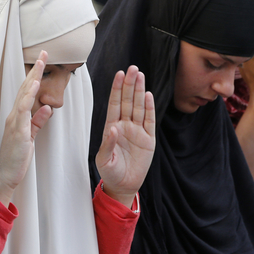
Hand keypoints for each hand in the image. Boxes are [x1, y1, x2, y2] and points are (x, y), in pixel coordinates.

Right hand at [0, 51, 52, 206]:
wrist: (6, 175)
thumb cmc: (17, 157)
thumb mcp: (31, 136)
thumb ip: (38, 122)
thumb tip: (47, 108)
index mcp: (18, 116)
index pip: (27, 92)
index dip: (34, 76)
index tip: (42, 61)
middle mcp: (14, 115)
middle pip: (25, 87)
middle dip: (34, 69)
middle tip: (43, 53)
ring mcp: (14, 121)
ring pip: (23, 94)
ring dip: (32, 77)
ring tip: (40, 62)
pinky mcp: (17, 130)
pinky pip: (23, 109)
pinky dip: (28, 95)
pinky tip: (34, 84)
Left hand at [95, 66, 155, 207]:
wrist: (123, 185)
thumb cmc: (110, 172)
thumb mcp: (103, 159)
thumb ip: (108, 144)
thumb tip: (113, 128)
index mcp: (111, 128)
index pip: (114, 104)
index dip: (116, 89)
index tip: (119, 74)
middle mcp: (125, 126)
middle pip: (127, 101)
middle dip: (129, 84)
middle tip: (132, 68)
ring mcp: (137, 131)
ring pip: (138, 107)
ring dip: (139, 91)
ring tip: (140, 75)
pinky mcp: (148, 139)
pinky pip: (149, 121)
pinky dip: (149, 108)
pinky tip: (148, 95)